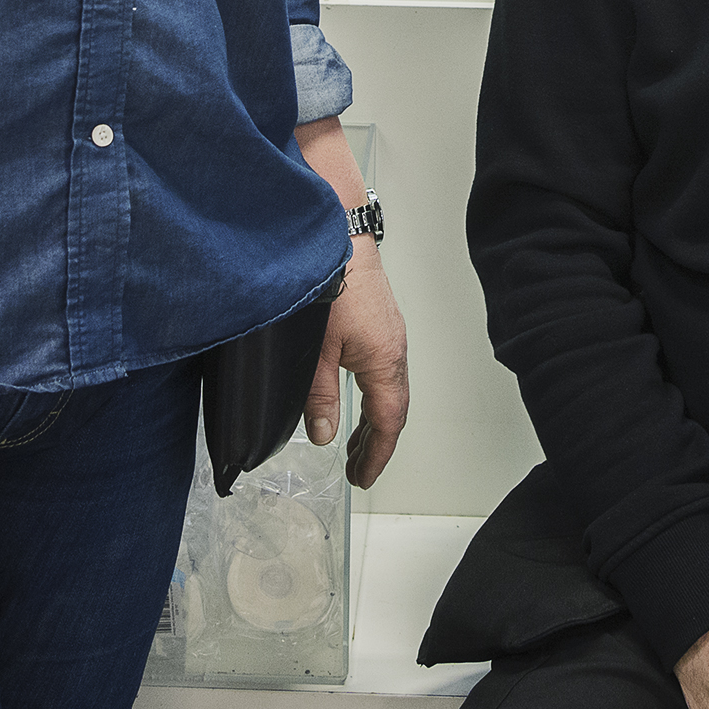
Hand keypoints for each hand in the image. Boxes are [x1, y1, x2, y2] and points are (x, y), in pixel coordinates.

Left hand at [297, 115, 408, 486]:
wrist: (336, 231)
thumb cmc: (329, 279)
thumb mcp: (314, 349)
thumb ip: (316, 396)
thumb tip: (322, 434)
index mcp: (384, 360)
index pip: (388, 421)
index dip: (376, 454)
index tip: (363, 476)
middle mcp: (394, 348)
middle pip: (393, 407)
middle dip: (377, 442)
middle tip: (360, 468)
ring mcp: (389, 332)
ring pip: (389, 387)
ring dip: (375, 418)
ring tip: (356, 442)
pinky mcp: (379, 319)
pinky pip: (383, 368)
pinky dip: (372, 393)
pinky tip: (354, 396)